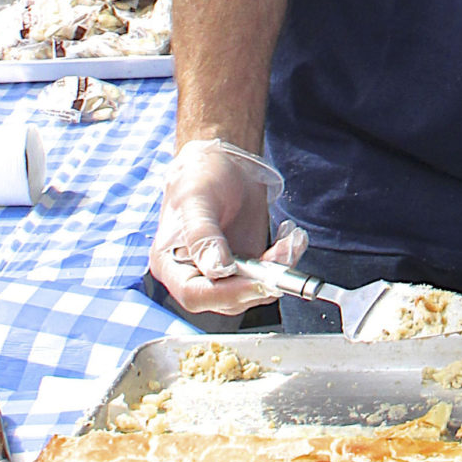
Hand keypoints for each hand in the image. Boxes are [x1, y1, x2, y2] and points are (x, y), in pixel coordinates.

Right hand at [147, 136, 304, 313]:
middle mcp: (193, 274)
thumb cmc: (199, 175)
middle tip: (285, 253)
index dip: (227, 294)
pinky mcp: (244, 264)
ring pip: (252, 289)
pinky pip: (267, 274)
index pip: (194, 294)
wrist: (221, 161)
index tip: (259, 281)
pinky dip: (285, 261)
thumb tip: (217, 269)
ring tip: (292, 239)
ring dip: (279, 270)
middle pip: (227, 299)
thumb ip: (203, 235)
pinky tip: (292, 237)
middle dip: (261, 280)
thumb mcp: (196, 199)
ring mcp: (221, 271)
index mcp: (170, 263)